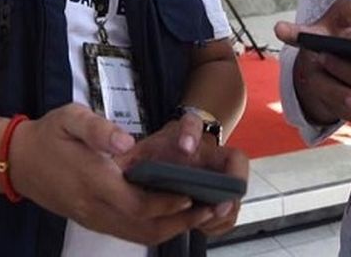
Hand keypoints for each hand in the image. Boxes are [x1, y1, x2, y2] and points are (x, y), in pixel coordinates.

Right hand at [9, 104, 217, 245]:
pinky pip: (127, 232)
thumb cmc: (49, 135)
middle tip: (209, 209)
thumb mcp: (70, 118)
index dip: (167, 203)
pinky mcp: (92, 221)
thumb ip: (98, 130)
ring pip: (137, 235)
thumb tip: (127, 142)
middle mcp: (94, 206)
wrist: (19, 161)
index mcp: (92, 180)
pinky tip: (171, 216)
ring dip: (170, 229)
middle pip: (143, 227)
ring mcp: (92, 218)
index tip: (192, 193)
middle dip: (179, 221)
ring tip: (198, 215)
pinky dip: (153, 229)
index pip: (137, 203)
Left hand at [115, 116, 248, 237]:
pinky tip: (203, 226)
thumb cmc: (159, 152)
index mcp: (187, 134)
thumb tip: (115, 162)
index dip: (190, 134)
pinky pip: (230, 209)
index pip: (193, 123)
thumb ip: (130, 156)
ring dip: (223, 209)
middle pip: (235, 161)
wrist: (177, 151)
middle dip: (231, 183)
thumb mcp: (142, 150)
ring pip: (236, 188)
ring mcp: (221, 171)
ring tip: (204, 221)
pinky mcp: (223, 192)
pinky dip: (219, 222)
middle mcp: (210, 151)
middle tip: (217, 204)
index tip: (184, 147)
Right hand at [274, 0, 350, 133]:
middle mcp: (313, 69)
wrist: (337, 54)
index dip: (289, 32)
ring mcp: (325, 91)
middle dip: (340, 95)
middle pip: (323, 85)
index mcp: (312, 40)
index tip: (281, 28)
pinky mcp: (340, 107)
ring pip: (342, 109)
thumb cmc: (341, 30)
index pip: (297, 34)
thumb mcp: (346, 13)